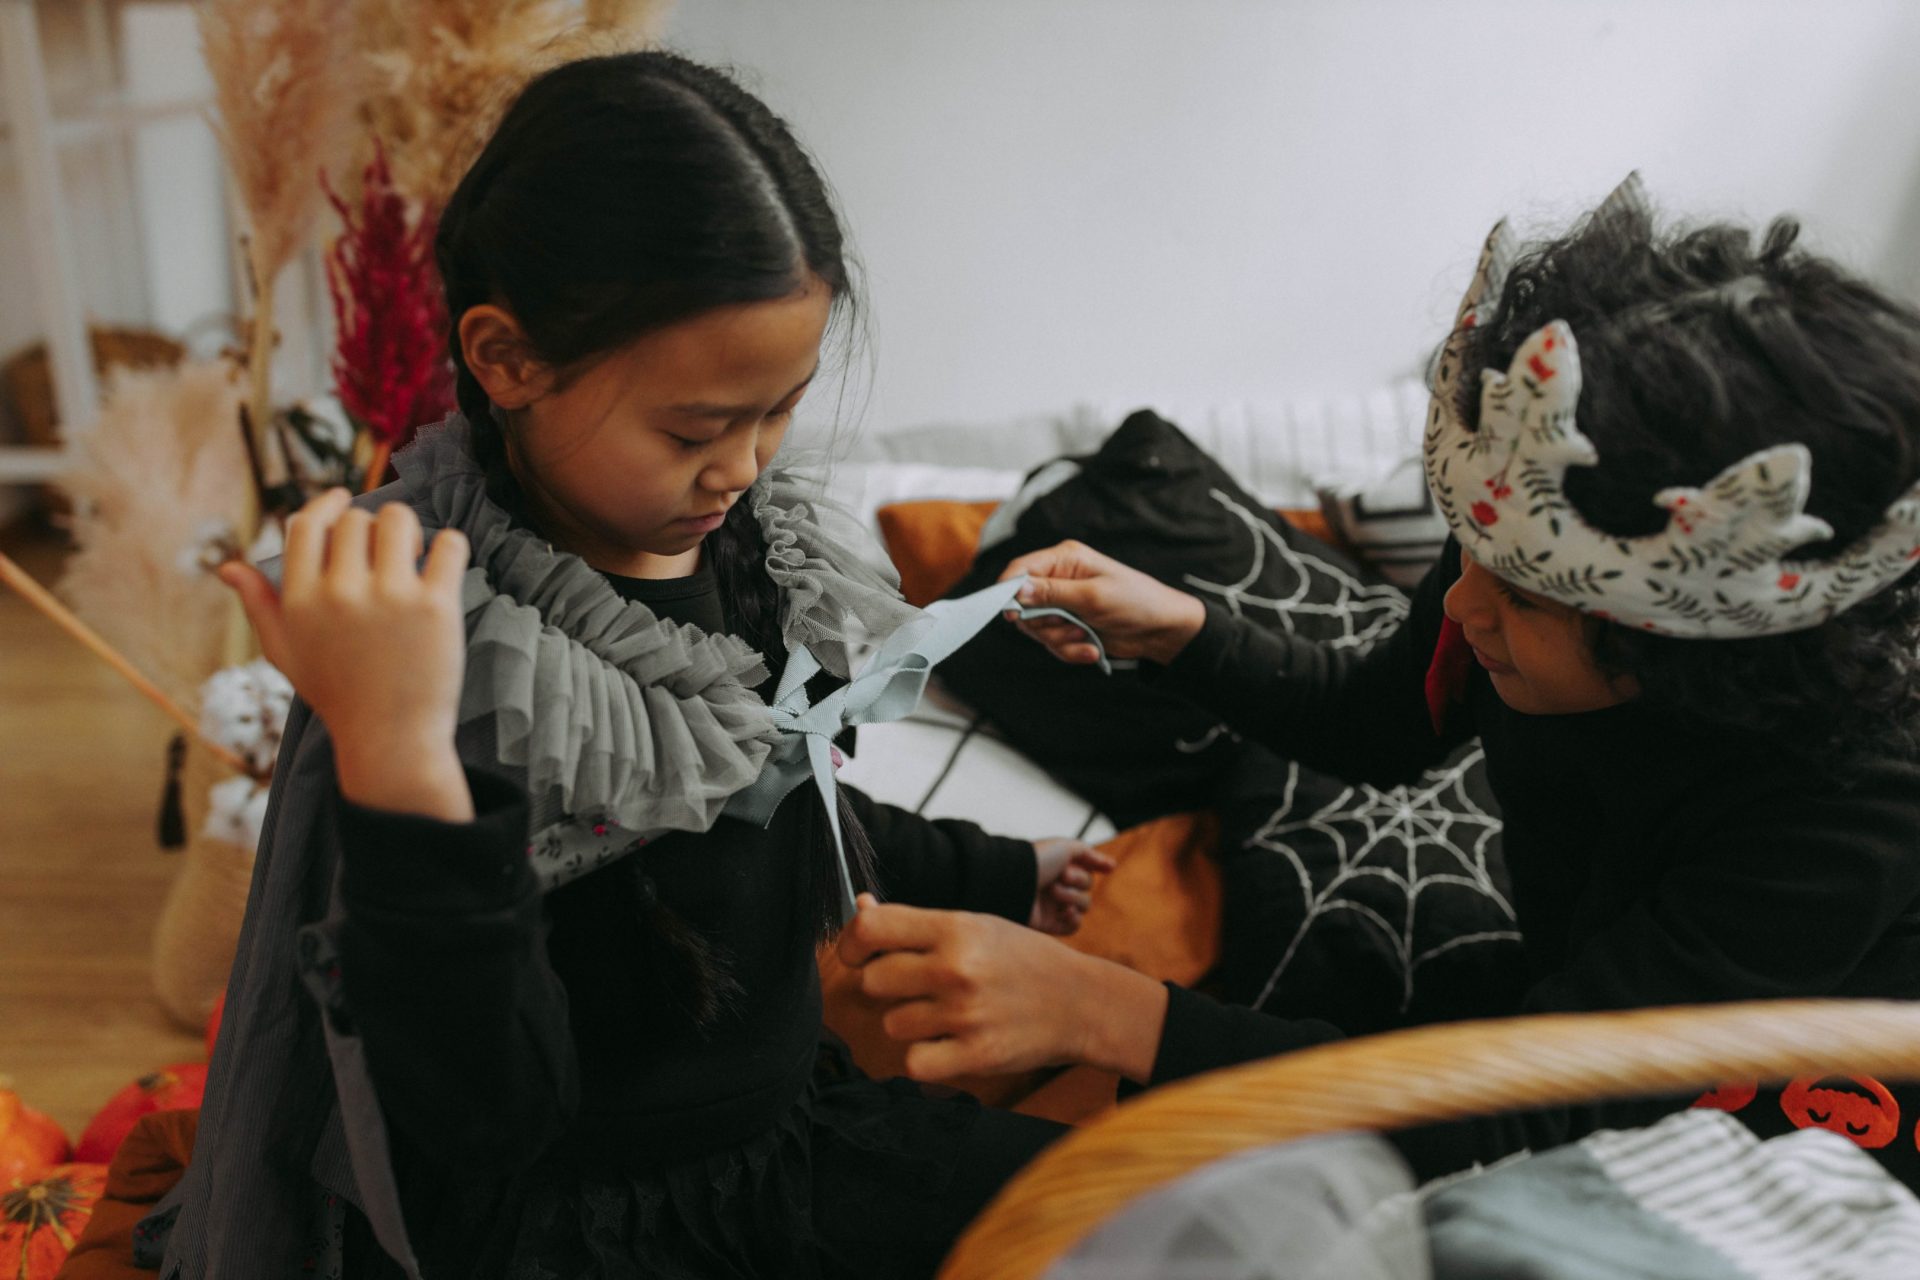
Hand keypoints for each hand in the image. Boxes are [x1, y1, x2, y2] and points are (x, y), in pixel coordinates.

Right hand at [217, 489, 473, 818]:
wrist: (390, 740)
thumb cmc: (338, 694)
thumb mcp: (286, 654)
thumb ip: (260, 606)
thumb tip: (229, 568)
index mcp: (301, 600)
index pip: (308, 524)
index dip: (328, 504)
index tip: (345, 499)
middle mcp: (341, 594)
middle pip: (356, 519)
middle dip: (372, 528)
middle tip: (388, 554)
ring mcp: (390, 598)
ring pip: (399, 520)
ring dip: (407, 530)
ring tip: (414, 556)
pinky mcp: (435, 606)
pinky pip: (448, 543)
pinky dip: (448, 546)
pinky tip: (443, 563)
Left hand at [837, 895, 1167, 1082]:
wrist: (1080, 1001)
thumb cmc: (1021, 960)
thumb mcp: (974, 926)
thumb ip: (915, 923)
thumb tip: (860, 908)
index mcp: (955, 928)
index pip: (871, 928)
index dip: (852, 942)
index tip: (858, 953)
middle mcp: (956, 968)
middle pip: (872, 981)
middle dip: (889, 986)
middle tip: (921, 986)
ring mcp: (965, 1014)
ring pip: (893, 1024)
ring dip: (913, 1023)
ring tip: (949, 1014)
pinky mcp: (975, 1055)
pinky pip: (914, 1062)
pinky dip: (927, 1057)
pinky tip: (951, 1043)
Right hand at [999, 541, 1205, 665]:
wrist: (1161, 630)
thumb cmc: (1135, 602)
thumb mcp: (1092, 596)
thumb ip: (1052, 593)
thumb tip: (1016, 590)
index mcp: (1065, 559)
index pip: (1021, 569)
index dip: (1009, 590)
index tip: (1011, 614)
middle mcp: (1059, 579)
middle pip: (1023, 605)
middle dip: (1044, 624)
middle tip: (1069, 627)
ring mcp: (1063, 604)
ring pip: (1036, 629)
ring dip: (1060, 640)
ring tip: (1086, 638)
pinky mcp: (1068, 626)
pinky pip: (1052, 643)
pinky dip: (1069, 650)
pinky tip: (1090, 649)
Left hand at [1029, 838, 1116, 934]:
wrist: (1013, 880)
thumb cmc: (1037, 860)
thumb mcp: (1065, 847)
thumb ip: (1089, 853)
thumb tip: (1112, 866)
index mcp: (1061, 867)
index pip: (1088, 871)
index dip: (1091, 869)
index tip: (1096, 867)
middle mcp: (1058, 885)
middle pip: (1088, 888)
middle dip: (1078, 881)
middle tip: (1060, 876)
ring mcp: (1054, 905)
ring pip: (1083, 906)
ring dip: (1072, 898)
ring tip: (1053, 892)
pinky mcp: (1049, 923)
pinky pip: (1073, 926)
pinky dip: (1073, 920)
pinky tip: (1065, 912)